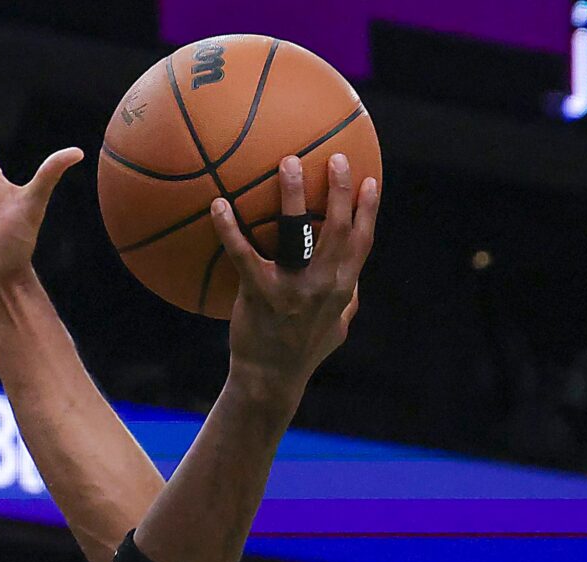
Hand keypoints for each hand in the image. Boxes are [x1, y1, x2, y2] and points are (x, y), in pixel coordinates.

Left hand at [212, 152, 378, 404]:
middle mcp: (324, 285)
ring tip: (288, 163)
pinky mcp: (260, 293)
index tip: (369, 179)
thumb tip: (355, 277)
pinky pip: (243, 253)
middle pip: (338, 228)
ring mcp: (292, 289)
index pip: (362, 242)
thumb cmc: (303, 352)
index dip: (368, 209)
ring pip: (298, 232)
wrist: (271, 380)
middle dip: (340, 189)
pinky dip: (230, 227)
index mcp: (343, 289)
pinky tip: (218, 204)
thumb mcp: (336, 329)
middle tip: (335, 157)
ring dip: (294, 195)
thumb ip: (348, 300)